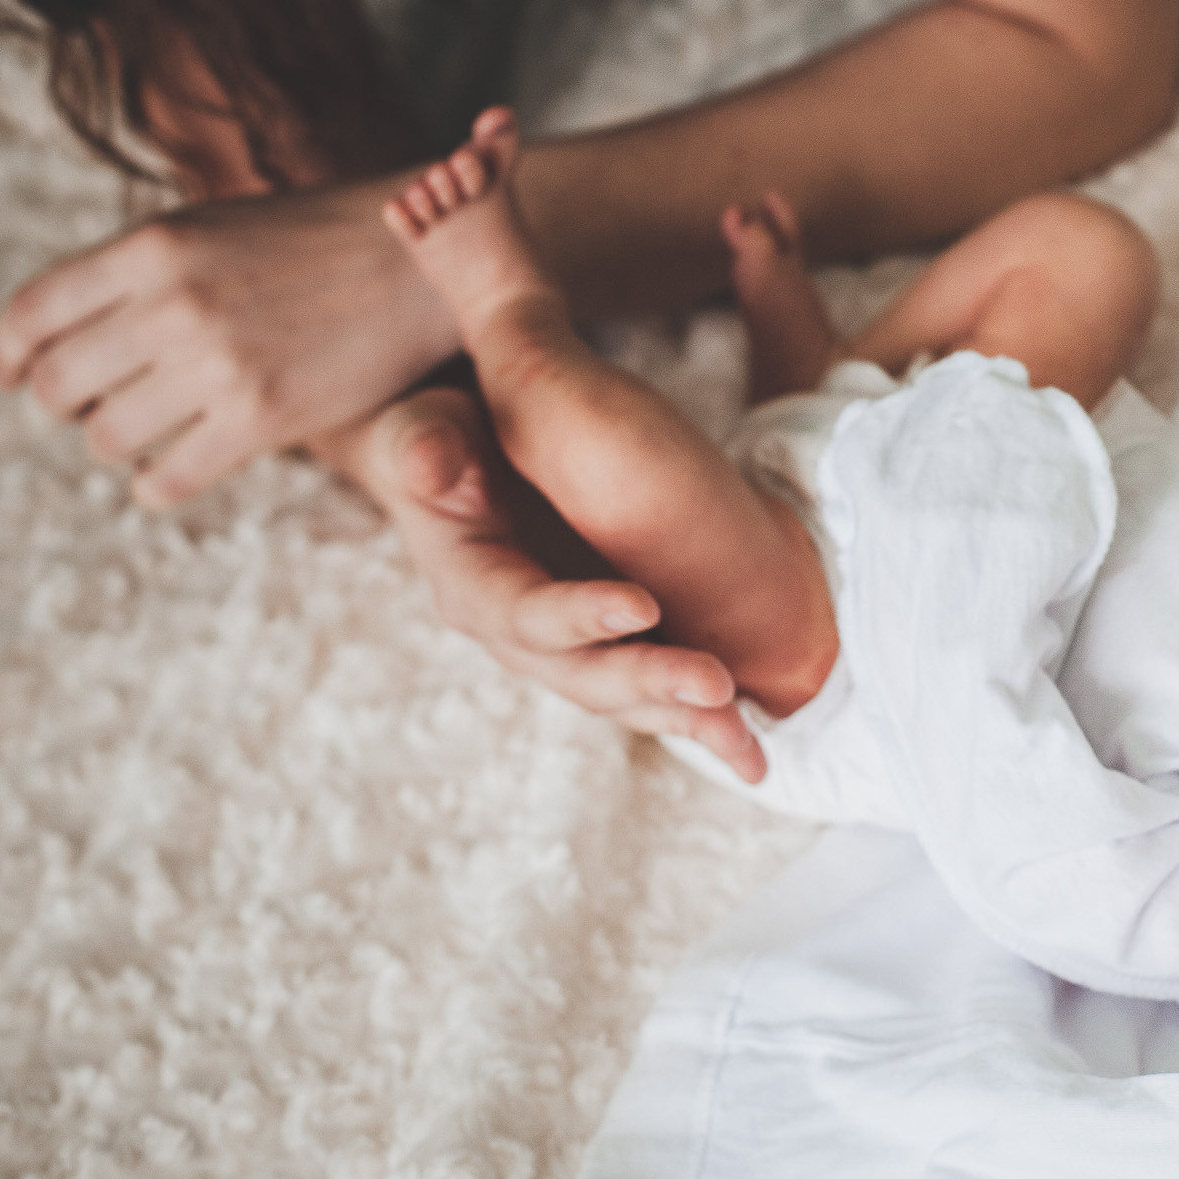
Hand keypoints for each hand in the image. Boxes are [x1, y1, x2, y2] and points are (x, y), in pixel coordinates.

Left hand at [0, 176, 464, 507]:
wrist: (421, 263)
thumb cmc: (316, 243)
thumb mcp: (213, 229)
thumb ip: (142, 273)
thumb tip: (65, 338)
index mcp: (154, 246)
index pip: (30, 313)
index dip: (7, 355)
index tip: (12, 376)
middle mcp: (175, 303)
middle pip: (56, 384)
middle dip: (63, 405)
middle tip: (91, 407)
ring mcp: (219, 364)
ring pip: (106, 437)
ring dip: (112, 445)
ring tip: (142, 435)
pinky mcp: (264, 419)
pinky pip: (167, 480)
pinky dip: (153, 487)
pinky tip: (168, 474)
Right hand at [324, 383, 770, 782]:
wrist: (476, 461)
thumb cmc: (452, 436)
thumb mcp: (426, 429)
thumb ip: (424, 444)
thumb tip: (426, 463)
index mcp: (473, 584)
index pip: (523, 611)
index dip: (578, 615)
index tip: (643, 606)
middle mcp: (521, 635)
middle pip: (585, 674)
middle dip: (650, 682)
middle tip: (717, 686)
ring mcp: (571, 650)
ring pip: (628, 698)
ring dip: (686, 720)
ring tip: (745, 739)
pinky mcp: (613, 649)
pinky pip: (657, 694)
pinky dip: (703, 719)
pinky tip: (753, 749)